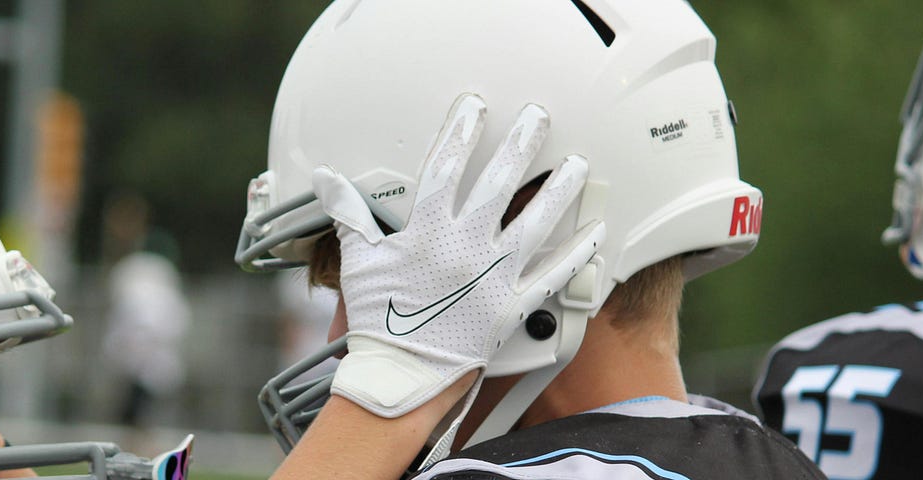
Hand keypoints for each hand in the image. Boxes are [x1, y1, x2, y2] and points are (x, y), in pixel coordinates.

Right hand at [314, 95, 602, 417]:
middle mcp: (464, 248)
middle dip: (520, 145)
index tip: (474, 108)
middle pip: (499, 184)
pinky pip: (552, 275)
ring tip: (577, 164)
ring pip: (535, 223)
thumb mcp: (358, 261)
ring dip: (559, 191)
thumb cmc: (377, 321)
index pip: (446, 168)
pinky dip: (576, 254)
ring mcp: (493, 276)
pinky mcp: (512, 306)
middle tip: (538, 117)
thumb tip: (328, 179)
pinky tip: (594, 232)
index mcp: (426, 232)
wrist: (401, 375)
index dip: (460, 132)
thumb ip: (348, 215)